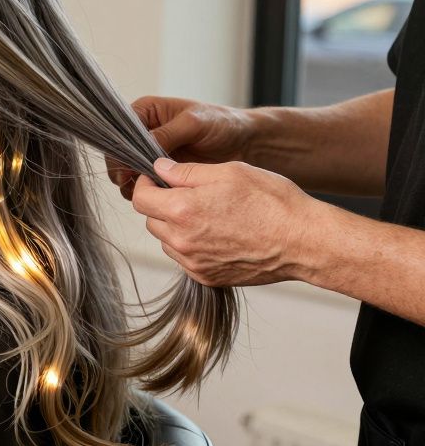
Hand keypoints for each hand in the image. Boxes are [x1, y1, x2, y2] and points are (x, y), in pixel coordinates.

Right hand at [107, 96, 257, 199]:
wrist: (246, 143)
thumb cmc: (222, 124)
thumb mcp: (193, 123)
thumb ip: (166, 134)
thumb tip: (141, 148)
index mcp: (146, 112)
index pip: (119, 130)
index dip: (118, 149)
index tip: (124, 167)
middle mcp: (143, 132)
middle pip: (119, 153)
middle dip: (125, 169)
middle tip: (135, 183)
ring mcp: (151, 153)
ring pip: (128, 171)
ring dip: (135, 182)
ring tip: (151, 190)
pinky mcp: (161, 171)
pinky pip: (145, 183)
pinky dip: (149, 190)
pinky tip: (160, 194)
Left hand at [131, 157, 329, 286]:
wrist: (304, 242)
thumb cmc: (272, 202)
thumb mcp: (229, 172)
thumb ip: (186, 172)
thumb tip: (158, 168)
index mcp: (182, 210)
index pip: (140, 198)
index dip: (145, 184)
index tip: (156, 179)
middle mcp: (182, 240)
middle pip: (151, 220)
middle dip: (161, 205)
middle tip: (186, 194)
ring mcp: (193, 262)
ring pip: (166, 241)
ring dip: (175, 227)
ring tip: (206, 214)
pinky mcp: (206, 277)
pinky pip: (184, 258)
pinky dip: (191, 246)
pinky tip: (216, 234)